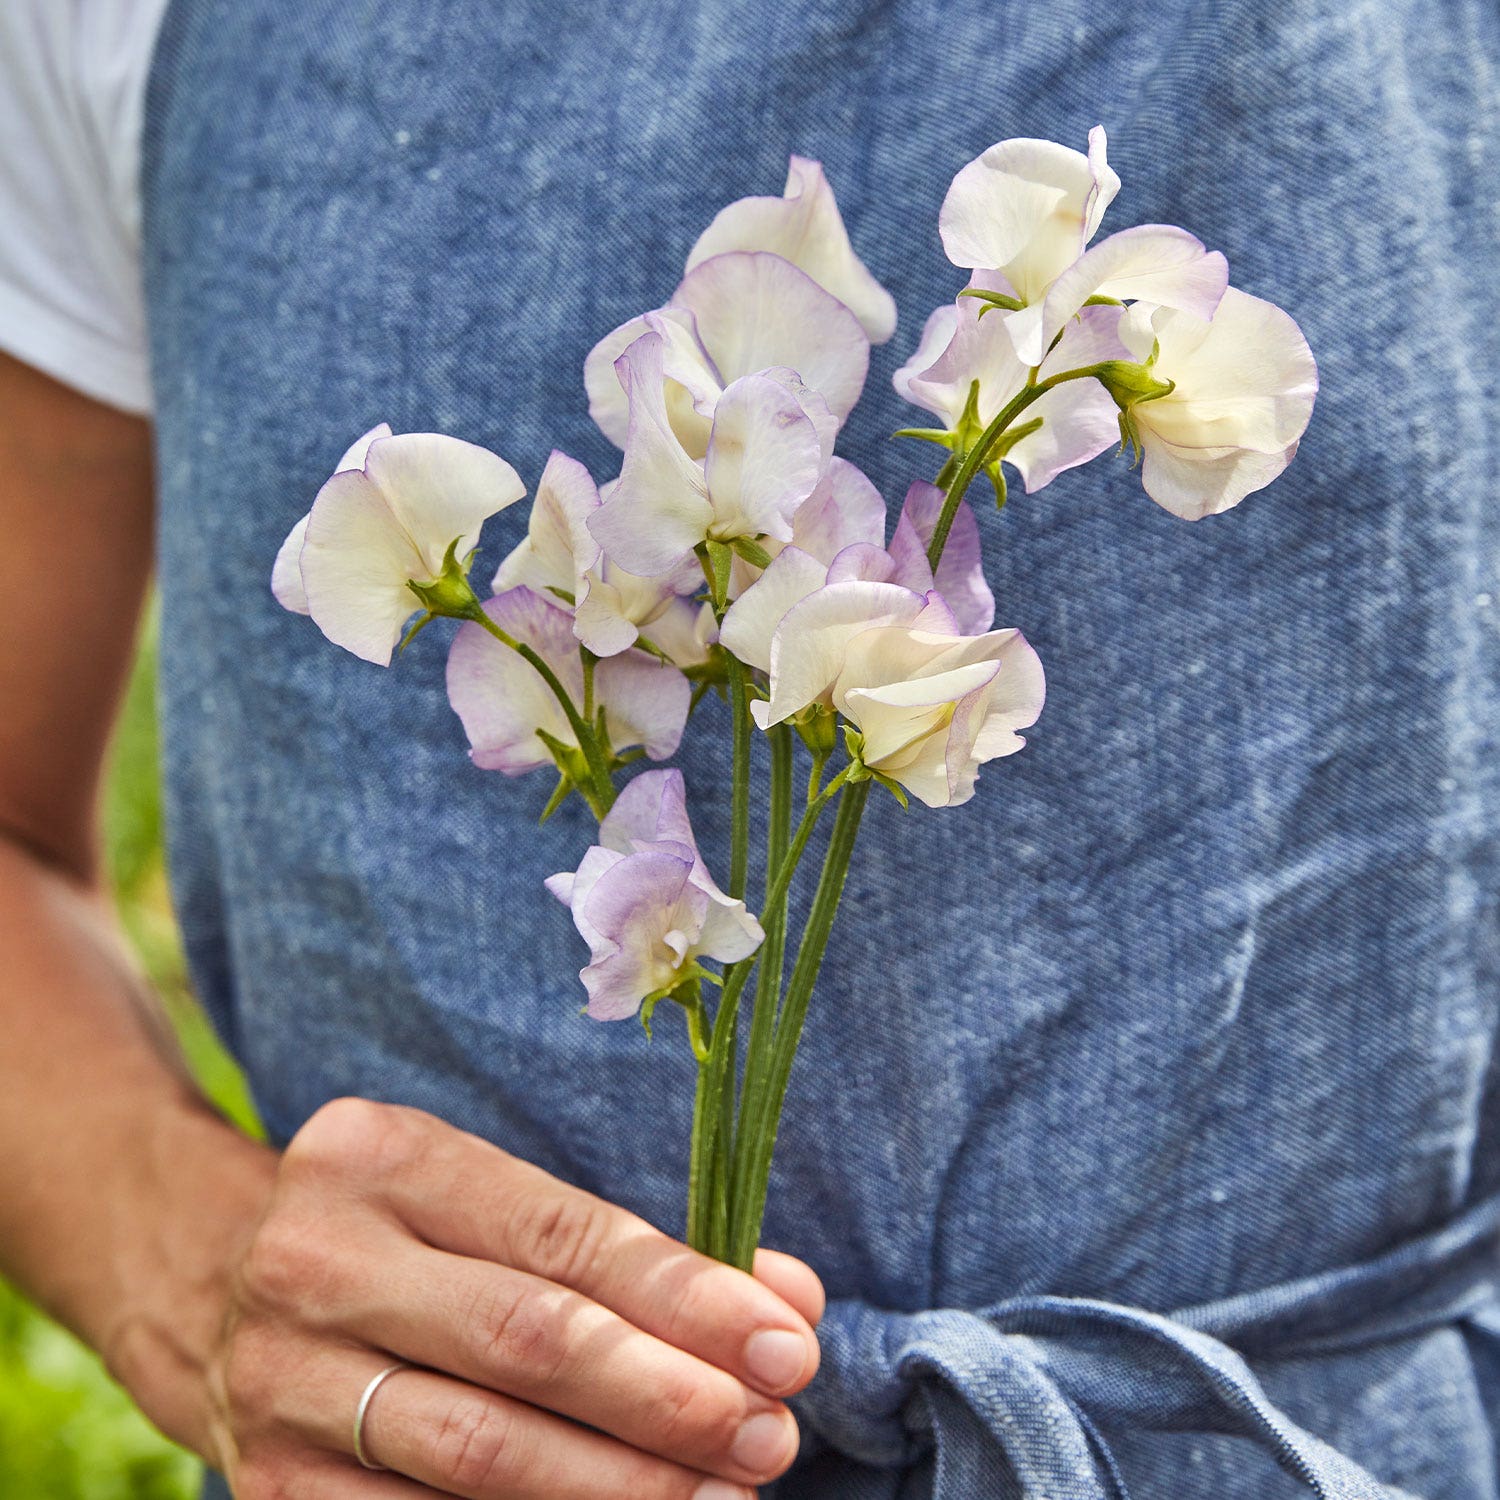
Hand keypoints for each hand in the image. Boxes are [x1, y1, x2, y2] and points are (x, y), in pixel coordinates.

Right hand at [210, 1097, 823, 1498]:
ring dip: (619, 1486)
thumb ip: (635, 1248)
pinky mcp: (269, 1489)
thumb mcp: (494, 1198)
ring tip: (721, 1496)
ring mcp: (279, 1382)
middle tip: (770, 1436)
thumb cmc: (405, 1230)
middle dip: (666, 1399)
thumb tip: (788, 1305)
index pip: (560, 1235)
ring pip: (477, 1454)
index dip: (683, 1297)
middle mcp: (315, 1261)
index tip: (785, 1343)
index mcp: (381, 1157)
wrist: (210, 1282)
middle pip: (524, 1343)